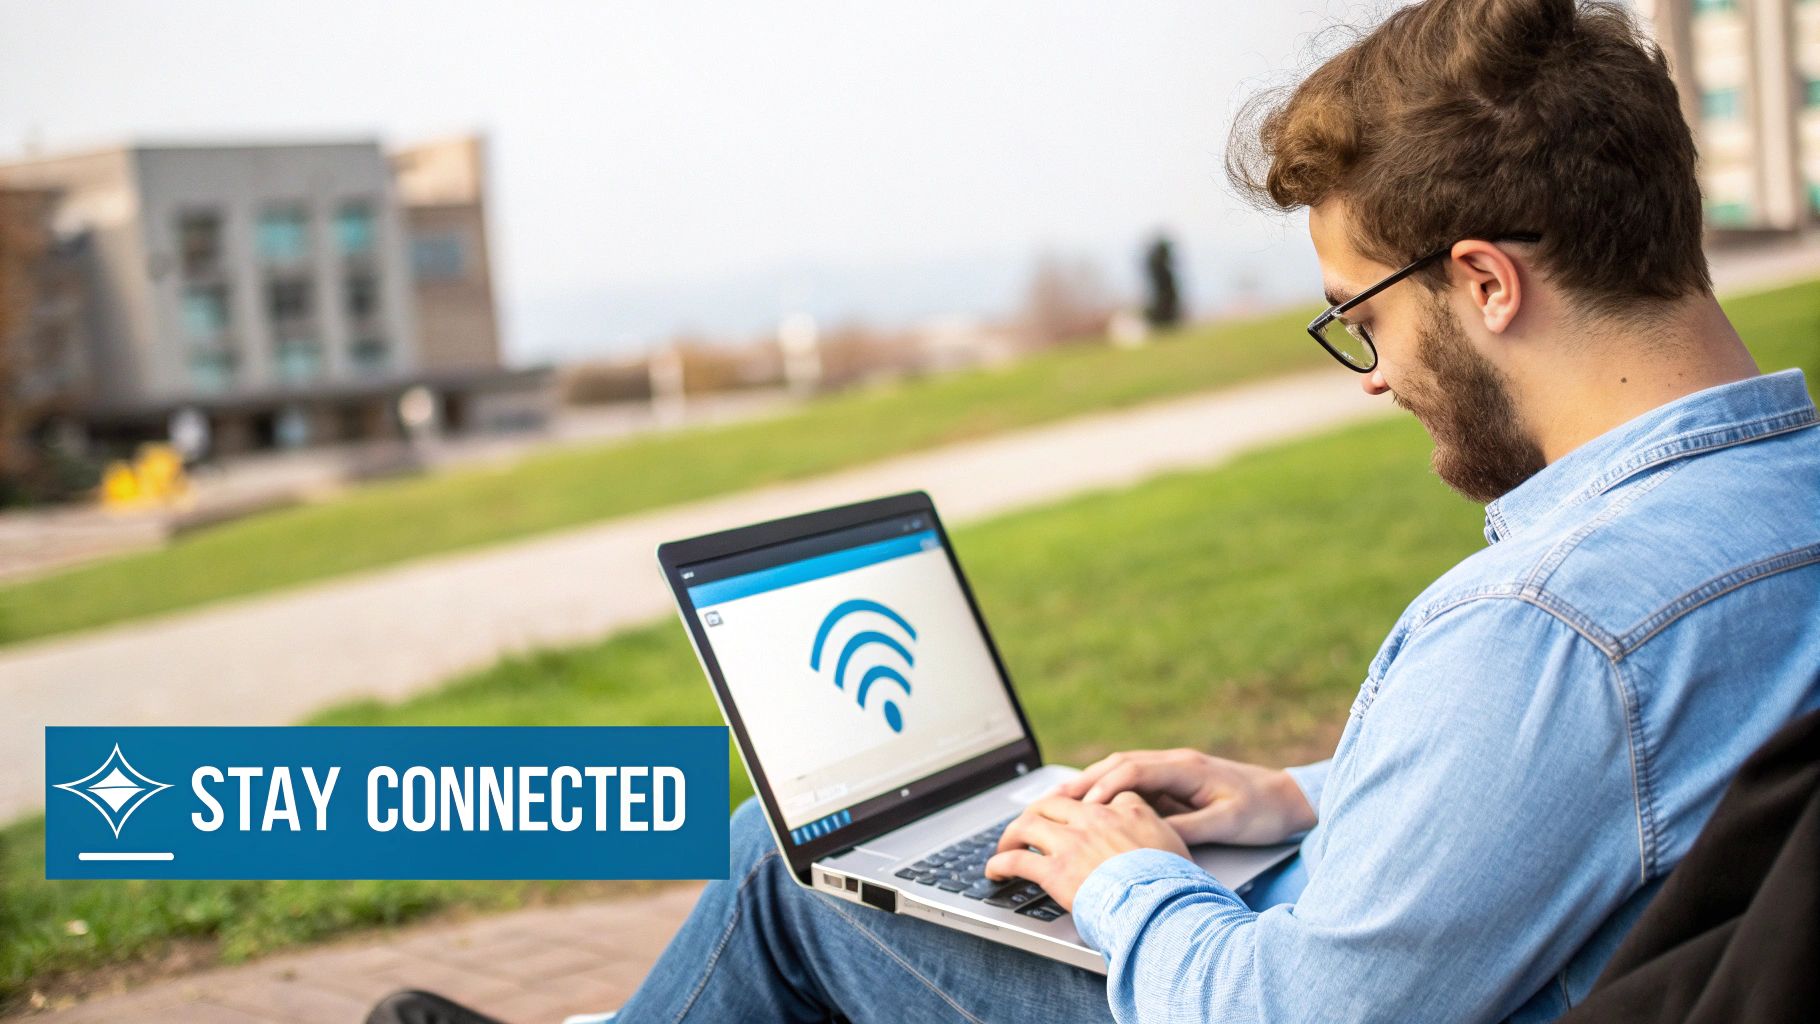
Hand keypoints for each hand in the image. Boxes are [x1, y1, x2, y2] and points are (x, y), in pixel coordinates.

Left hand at [982, 793, 1188, 910]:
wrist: (1165, 907)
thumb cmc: (1176, 885)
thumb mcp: (1177, 846)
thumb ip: (1159, 833)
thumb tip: (1157, 840)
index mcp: (1128, 810)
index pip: (1099, 796)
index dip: (1082, 805)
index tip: (1074, 816)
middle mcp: (1096, 819)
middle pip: (1054, 803)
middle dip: (1037, 812)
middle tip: (1029, 826)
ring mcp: (1073, 842)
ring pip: (1028, 824)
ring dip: (1011, 834)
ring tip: (1005, 846)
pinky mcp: (1055, 870)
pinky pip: (1016, 859)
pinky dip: (999, 864)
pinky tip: (995, 871)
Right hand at [1050, 748, 1316, 846]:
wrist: (1287, 798)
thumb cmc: (1262, 810)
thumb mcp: (1227, 823)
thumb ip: (1189, 828)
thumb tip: (1152, 836)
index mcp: (1186, 767)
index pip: (1132, 770)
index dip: (1103, 787)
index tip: (1081, 807)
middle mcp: (1175, 763)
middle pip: (1117, 764)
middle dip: (1083, 781)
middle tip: (1051, 800)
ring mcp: (1172, 770)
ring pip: (1121, 771)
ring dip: (1090, 784)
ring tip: (1059, 802)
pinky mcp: (1174, 783)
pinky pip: (1132, 783)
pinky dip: (1108, 792)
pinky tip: (1091, 808)